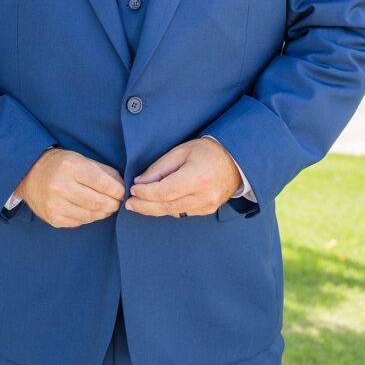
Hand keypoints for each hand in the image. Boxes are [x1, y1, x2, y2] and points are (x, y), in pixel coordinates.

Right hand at [14, 149, 125, 227]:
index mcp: (70, 167)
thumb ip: (104, 172)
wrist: (29, 174)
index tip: (123, 192)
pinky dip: (89, 217)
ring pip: (90, 215)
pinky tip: (91, 211)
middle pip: (98, 202)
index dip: (118, 190)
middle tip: (118, 202)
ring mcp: (55, 205)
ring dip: (103, 212)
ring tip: (107, 207)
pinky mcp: (53, 218)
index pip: (103, 183)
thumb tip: (123, 187)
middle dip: (113, 203)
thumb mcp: (81, 159)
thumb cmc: (60, 164)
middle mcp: (61, 186)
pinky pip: (79, 222)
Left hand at [125, 138, 241, 217]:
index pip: (164, 191)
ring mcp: (207, 205)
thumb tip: (141, 182)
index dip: (145, 193)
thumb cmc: (206, 152)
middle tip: (129, 204)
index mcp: (196, 178)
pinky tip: (158, 204)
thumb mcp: (181, 151)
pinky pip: (182, 212)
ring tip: (138, 204)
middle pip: (166, 206)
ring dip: (154, 209)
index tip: (133, 190)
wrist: (234, 161)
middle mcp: (203, 196)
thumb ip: (160, 168)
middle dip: (145, 206)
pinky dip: (168, 208)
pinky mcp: (208, 210)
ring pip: (173, 212)